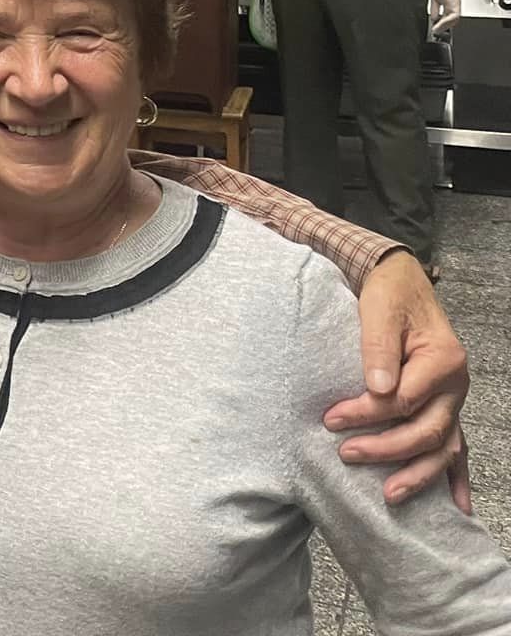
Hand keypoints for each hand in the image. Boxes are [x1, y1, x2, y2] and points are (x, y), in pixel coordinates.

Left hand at [326, 253, 471, 510]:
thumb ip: (379, 346)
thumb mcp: (380, 309)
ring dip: (418, 474)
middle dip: (387, 447)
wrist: (401, 282)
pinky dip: (456, 478)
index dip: (367, 413)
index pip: (405, 399)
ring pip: (444, 448)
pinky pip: (457, 449)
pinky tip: (458, 509)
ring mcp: (452, 401)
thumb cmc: (389, 295)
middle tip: (346, 453)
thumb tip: (377, 388)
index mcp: (443, 361)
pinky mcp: (443, 408)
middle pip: (427, 430)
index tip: (331, 419)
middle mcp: (455, 387)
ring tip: (390, 495)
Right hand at [430, 0, 460, 36]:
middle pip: (452, 21)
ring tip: (437, 30)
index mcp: (451, 5)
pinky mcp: (455, 5)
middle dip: (444, 28)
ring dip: (444, 26)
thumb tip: (433, 19)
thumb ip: (435, 10)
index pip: (449, 18)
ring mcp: (456, 6)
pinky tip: (438, 25)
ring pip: (453, 21)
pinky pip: (451, 17)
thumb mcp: (434, 0)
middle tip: (436, 33)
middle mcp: (455, 6)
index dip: (443, 24)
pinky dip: (444, 22)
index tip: (437, 29)